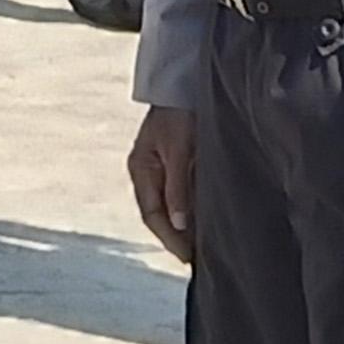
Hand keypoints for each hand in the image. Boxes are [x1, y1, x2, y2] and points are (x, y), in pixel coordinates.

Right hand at [127, 107, 196, 263]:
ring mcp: (160, 169)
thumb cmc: (181, 112)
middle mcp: (147, 173)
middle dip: (176, 238)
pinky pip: (179, 197)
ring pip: (169, 208)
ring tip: (202, 248)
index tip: (187, 257)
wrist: (186, 83)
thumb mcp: (180, 149)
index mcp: (141, 169)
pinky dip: (189, 213)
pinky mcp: (175, 165)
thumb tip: (180, 224)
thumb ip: (178, 187)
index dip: (169, 238)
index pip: (151, 214)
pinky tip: (203, 223)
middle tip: (197, 261)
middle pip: (158, 215)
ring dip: (183, 228)